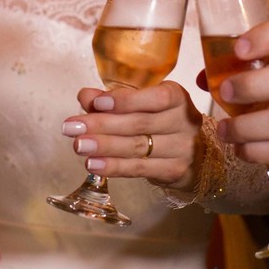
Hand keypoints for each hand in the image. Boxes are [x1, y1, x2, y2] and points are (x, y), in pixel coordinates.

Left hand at [61, 81, 203, 189]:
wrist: (197, 154)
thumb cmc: (163, 122)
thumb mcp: (143, 104)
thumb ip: (114, 99)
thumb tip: (85, 96)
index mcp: (177, 97)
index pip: (155, 98)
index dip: (125, 101)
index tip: (96, 103)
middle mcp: (184, 122)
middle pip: (139, 124)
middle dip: (101, 125)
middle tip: (71, 126)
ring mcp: (182, 149)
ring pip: (137, 147)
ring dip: (104, 147)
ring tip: (78, 145)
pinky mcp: (175, 171)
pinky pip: (139, 169)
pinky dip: (114, 167)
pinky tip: (93, 164)